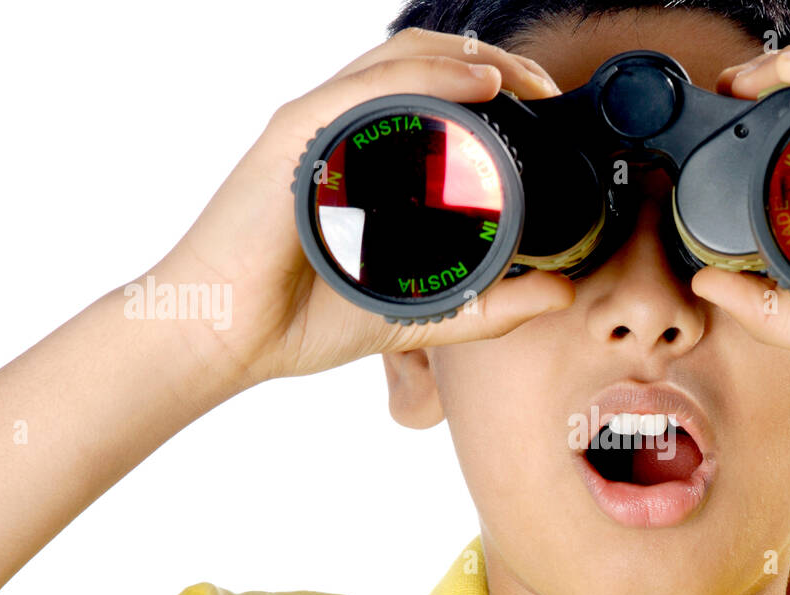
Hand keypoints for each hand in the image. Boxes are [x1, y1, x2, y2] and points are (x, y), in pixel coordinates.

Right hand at [149, 27, 573, 388]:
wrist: (227, 339)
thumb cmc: (303, 320)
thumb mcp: (422, 313)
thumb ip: (489, 307)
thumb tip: (561, 293)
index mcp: (365, 157)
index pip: (435, 95)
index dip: (496, 89)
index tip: (546, 111)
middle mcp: (342, 131)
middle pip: (425, 62)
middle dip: (496, 64)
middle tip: (548, 90)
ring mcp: (317, 128)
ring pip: (402, 60)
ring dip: (471, 59)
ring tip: (524, 80)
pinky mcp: (295, 137)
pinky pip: (370, 88)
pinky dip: (429, 78)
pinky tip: (478, 87)